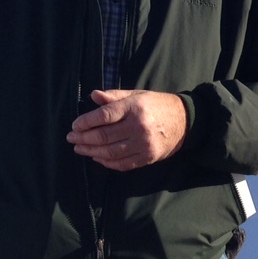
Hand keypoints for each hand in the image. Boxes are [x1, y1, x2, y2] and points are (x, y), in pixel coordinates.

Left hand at [67, 90, 187, 170]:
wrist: (186, 121)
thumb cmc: (158, 105)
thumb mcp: (137, 95)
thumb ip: (114, 96)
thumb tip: (93, 95)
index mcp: (135, 107)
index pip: (104, 115)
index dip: (85, 121)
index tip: (75, 125)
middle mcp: (138, 126)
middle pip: (103, 135)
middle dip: (83, 138)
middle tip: (71, 138)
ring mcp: (143, 144)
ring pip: (110, 152)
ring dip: (91, 151)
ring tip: (79, 148)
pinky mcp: (147, 157)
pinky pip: (121, 163)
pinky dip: (106, 162)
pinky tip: (97, 157)